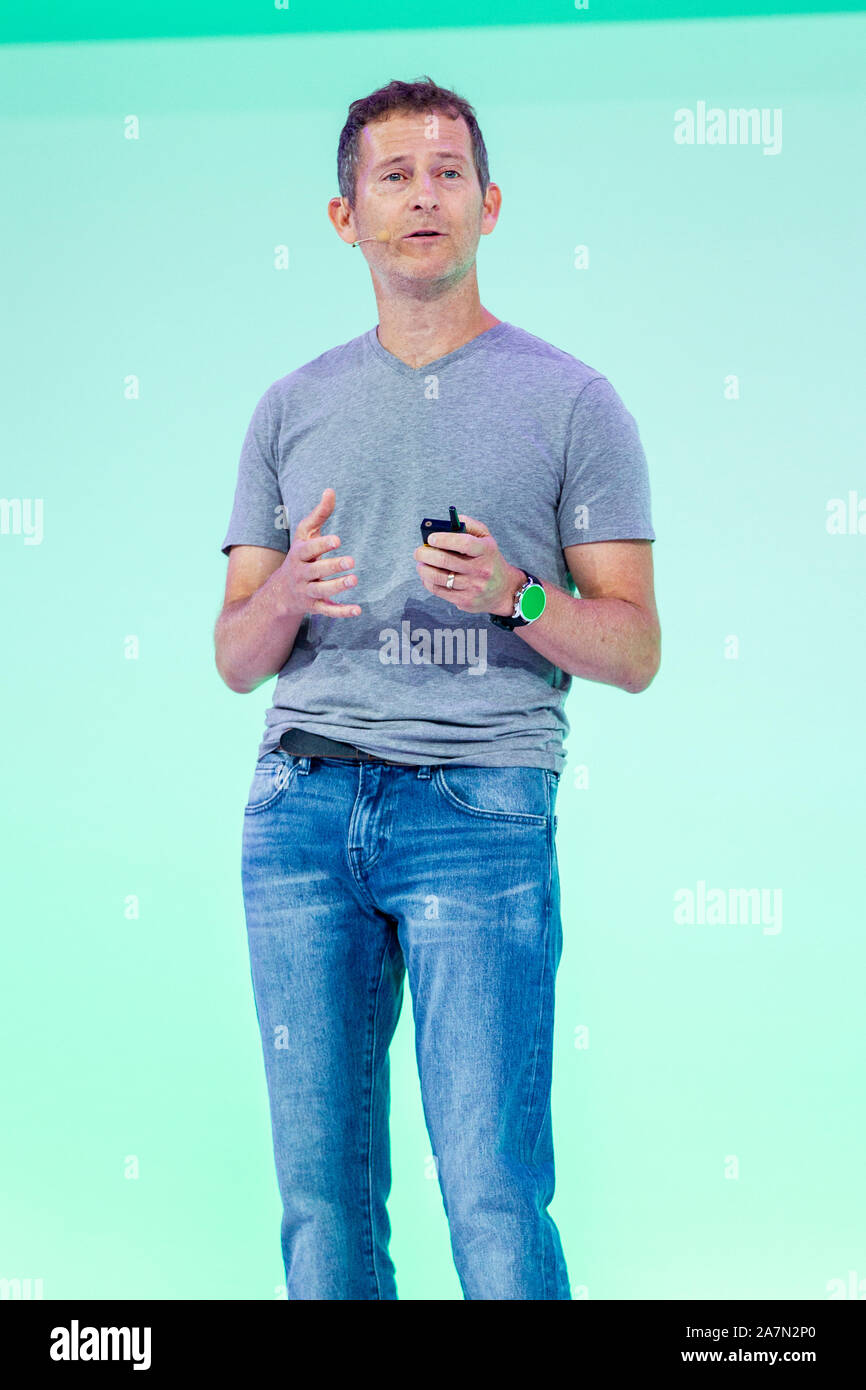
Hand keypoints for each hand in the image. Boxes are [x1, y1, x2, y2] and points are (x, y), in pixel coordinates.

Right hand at [278, 487, 360, 617]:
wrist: (279, 592)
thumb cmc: (300, 557)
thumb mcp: (305, 535)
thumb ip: (319, 514)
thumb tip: (330, 490)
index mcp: (299, 554)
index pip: (310, 549)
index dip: (322, 544)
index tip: (338, 540)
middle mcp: (301, 574)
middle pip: (316, 571)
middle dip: (333, 567)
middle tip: (351, 561)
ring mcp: (307, 591)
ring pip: (321, 591)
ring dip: (337, 587)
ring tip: (354, 579)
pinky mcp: (314, 606)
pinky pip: (327, 611)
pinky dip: (341, 612)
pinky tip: (357, 610)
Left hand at [413, 514, 522, 615]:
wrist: (504, 590)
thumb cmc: (489, 559)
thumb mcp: (486, 538)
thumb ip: (469, 525)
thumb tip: (448, 521)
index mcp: (486, 551)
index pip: (464, 543)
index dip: (444, 539)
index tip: (431, 538)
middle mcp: (481, 569)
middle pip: (446, 561)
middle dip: (426, 554)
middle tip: (418, 551)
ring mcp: (473, 587)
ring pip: (439, 578)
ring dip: (423, 568)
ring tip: (421, 563)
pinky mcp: (465, 601)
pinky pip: (439, 591)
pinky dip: (428, 581)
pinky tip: (427, 575)